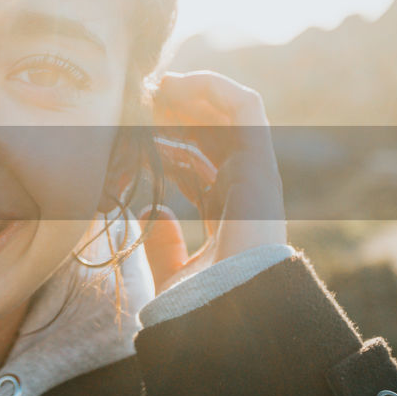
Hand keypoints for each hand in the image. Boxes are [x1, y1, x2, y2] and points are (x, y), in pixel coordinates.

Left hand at [141, 71, 286, 294]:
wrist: (228, 313)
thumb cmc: (202, 304)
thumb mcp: (174, 272)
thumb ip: (165, 246)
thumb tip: (153, 210)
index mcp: (227, 214)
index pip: (200, 165)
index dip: (170, 142)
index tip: (137, 128)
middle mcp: (244, 189)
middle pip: (212, 135)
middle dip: (178, 112)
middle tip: (142, 98)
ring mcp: (254, 173)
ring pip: (228, 114)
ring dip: (192, 93)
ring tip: (156, 84)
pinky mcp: (259, 159)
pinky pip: (246, 107)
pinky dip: (215, 86)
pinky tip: (180, 82)